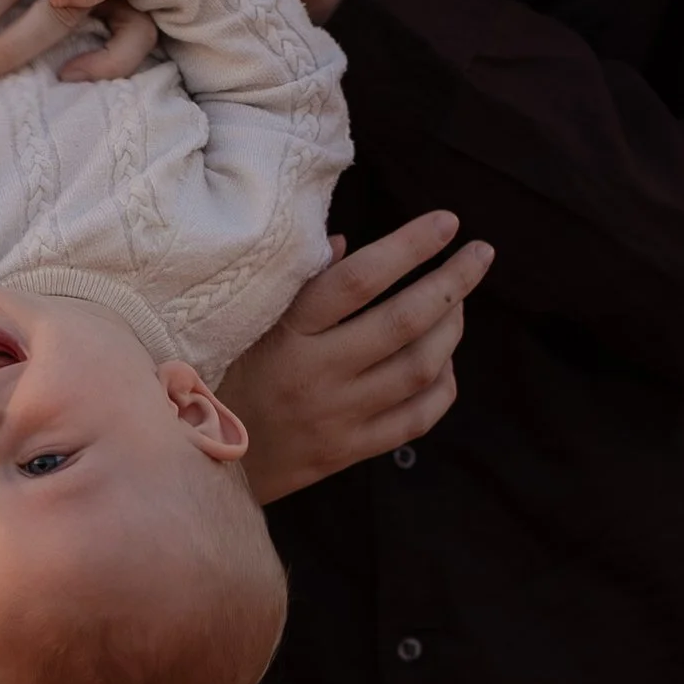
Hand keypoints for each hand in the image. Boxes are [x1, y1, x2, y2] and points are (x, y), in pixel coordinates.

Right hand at [219, 215, 493, 503]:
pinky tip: (445, 363)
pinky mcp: (349, 450)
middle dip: (453, 282)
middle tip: (480, 254)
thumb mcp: (247, 321)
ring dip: (451, 330)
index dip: (409, 247)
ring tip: (459, 304)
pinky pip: (415, 418)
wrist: (203, 461)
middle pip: (403, 321)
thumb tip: (347, 244)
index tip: (446, 222)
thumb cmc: (225, 374)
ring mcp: (337, 416)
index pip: (359, 279)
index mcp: (289, 332)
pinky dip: (442, 386)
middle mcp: (318, 373)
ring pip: (418, 368)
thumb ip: (298, 283)